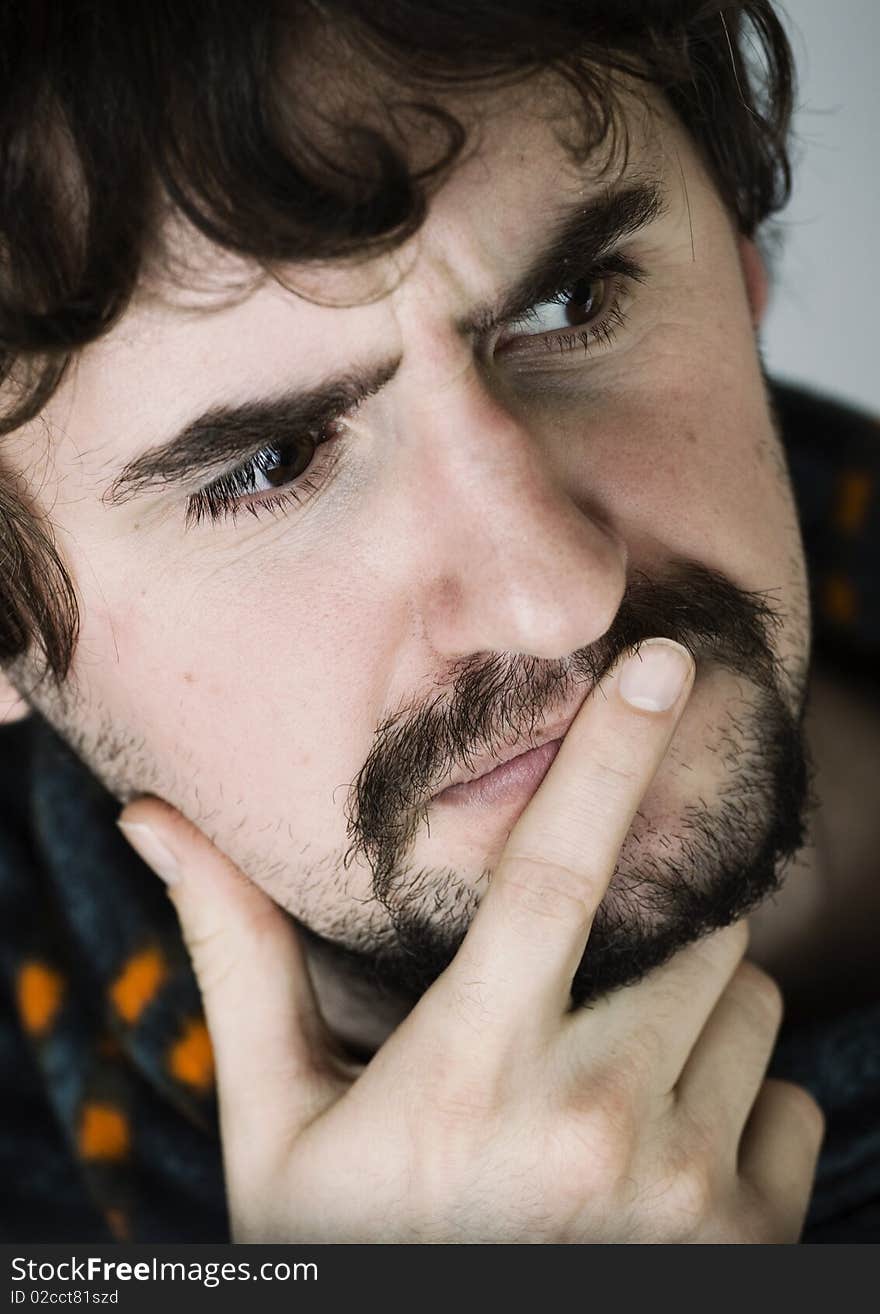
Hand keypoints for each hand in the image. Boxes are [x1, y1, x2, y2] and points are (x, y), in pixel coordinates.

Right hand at [118, 638, 823, 1241]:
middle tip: (575, 992)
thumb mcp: (276, 1119)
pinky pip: (792, 1099)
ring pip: (747, 1000)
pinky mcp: (753, 1240)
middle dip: (651, 922)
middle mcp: (591, 1123)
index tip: (667, 663)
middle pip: (687, 928)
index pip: (552, 874)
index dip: (612, 751)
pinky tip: (656, 1159)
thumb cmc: (348, 1252)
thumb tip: (154, 819)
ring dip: (694, 1010)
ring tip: (602, 1080)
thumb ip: (237, 957)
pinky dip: (742, 1103)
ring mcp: (683, 1190)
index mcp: (467, 1073)